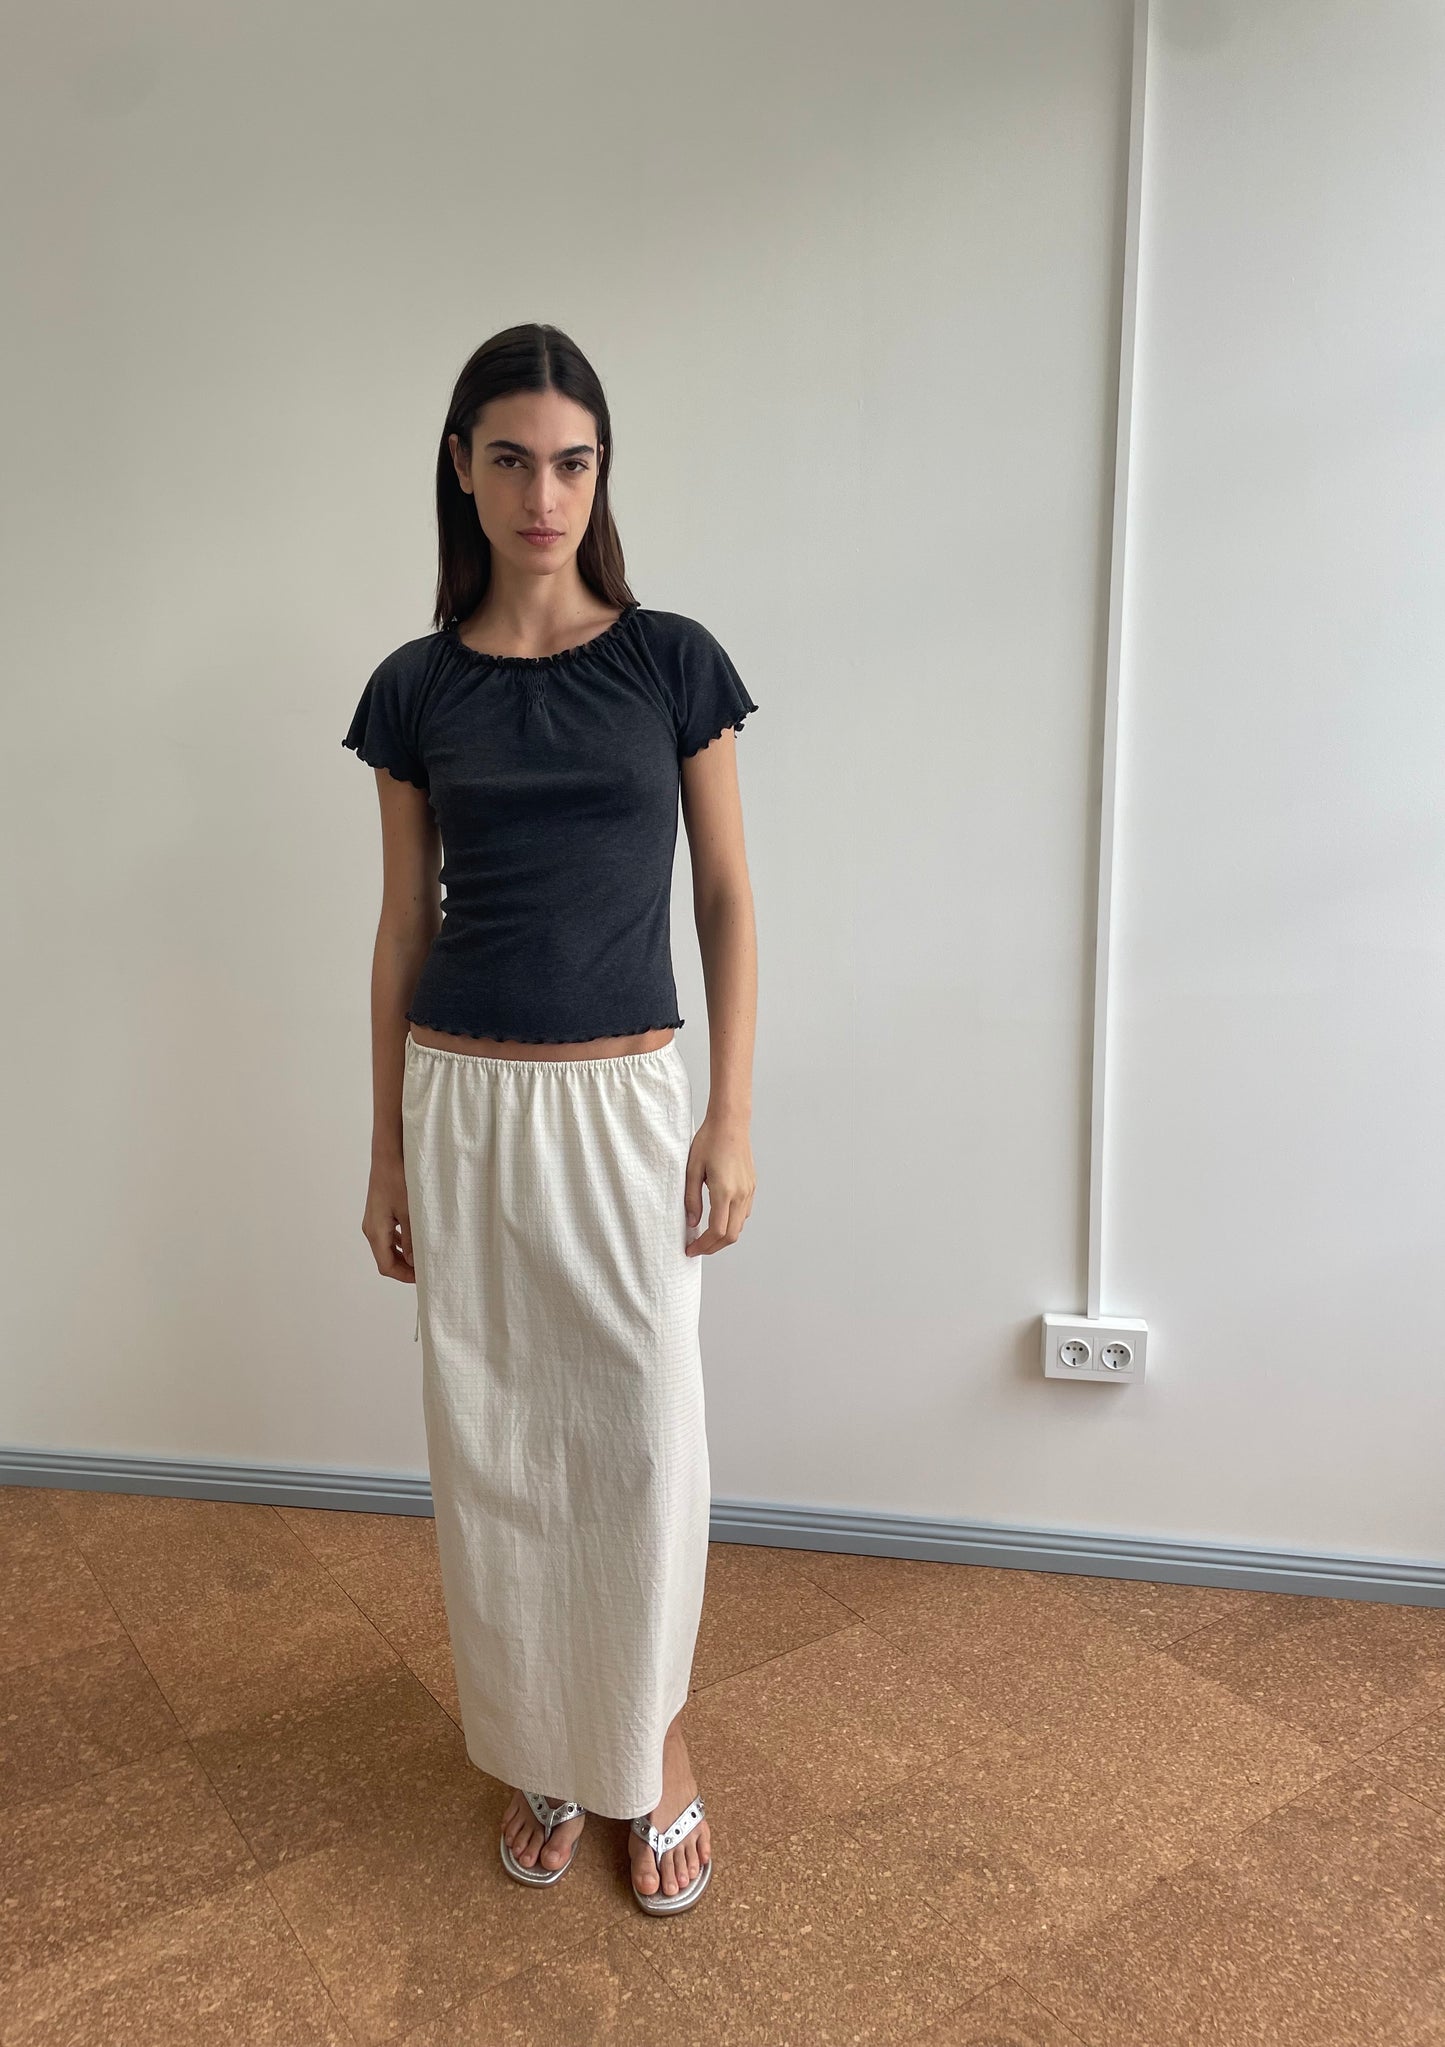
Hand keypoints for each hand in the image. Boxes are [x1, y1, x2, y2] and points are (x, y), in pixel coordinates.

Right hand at [363, 1155, 415, 1282]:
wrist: (388, 1155)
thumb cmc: (398, 1180)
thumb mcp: (410, 1211)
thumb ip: (412, 1239)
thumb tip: (415, 1263)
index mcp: (375, 1231)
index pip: (386, 1266)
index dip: (404, 1275)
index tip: (423, 1276)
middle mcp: (371, 1228)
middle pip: (386, 1258)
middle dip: (405, 1267)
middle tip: (427, 1268)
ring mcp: (374, 1220)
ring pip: (387, 1247)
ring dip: (404, 1255)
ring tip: (424, 1256)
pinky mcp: (380, 1212)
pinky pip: (389, 1234)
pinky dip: (401, 1242)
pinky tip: (416, 1239)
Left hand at [684, 1115, 755, 1254]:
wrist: (731, 1123)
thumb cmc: (709, 1141)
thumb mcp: (692, 1169)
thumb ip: (692, 1199)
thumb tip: (692, 1223)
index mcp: (724, 1191)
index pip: (717, 1231)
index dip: (704, 1245)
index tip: (690, 1249)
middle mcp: (740, 1194)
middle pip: (731, 1235)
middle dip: (714, 1247)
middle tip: (697, 1248)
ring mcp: (748, 1191)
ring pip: (740, 1226)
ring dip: (724, 1236)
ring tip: (706, 1236)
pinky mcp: (751, 1186)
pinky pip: (744, 1214)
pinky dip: (732, 1224)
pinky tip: (719, 1219)